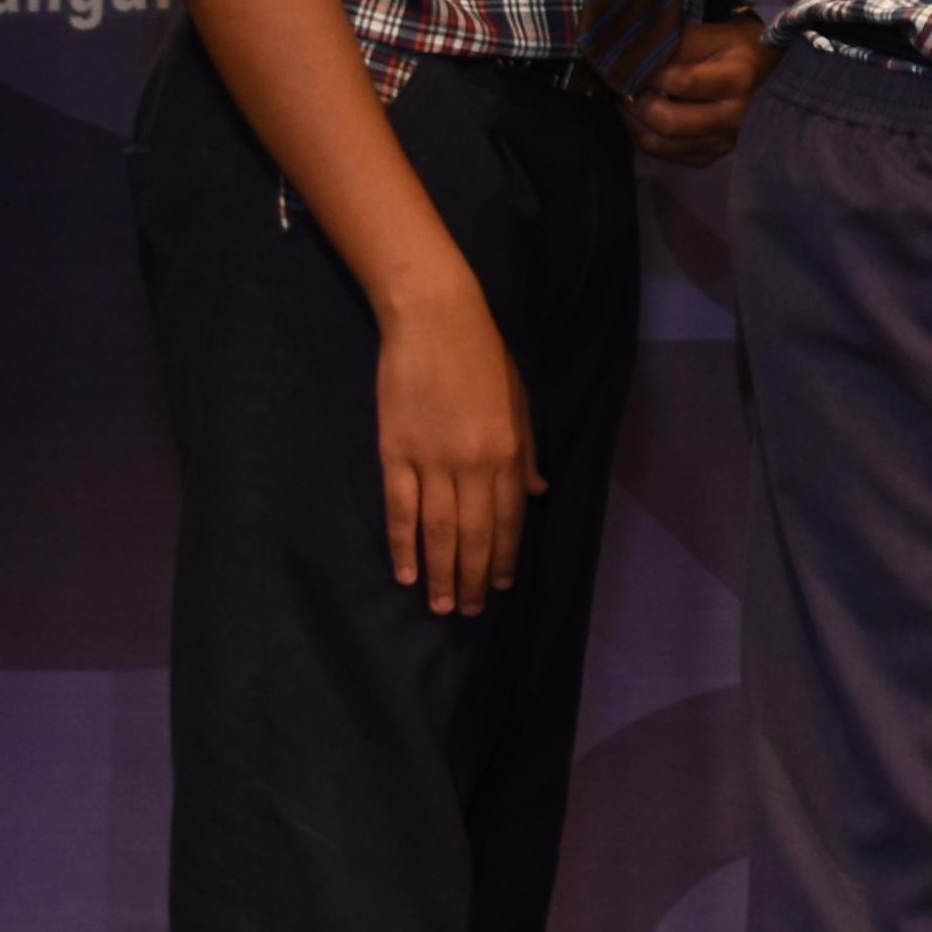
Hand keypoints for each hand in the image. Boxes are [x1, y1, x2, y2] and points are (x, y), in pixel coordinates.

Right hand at [373, 272, 544, 614]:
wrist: (435, 320)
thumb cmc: (483, 356)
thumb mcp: (519, 400)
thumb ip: (527, 450)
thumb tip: (536, 493)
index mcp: (508, 451)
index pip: (510, 520)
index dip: (507, 557)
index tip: (503, 587)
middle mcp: (474, 464)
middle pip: (476, 535)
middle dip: (476, 578)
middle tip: (472, 611)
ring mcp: (432, 461)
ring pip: (439, 532)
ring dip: (443, 574)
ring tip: (444, 606)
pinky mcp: (396, 453)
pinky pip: (401, 510)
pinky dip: (403, 547)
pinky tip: (407, 574)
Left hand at [623, 23, 772, 168]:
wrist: (765, 73)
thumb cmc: (734, 47)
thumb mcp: (713, 33)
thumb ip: (677, 42)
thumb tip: (634, 52)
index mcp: (738, 79)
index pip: (682, 82)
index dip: (649, 74)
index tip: (631, 63)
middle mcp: (735, 117)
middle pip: (670, 122)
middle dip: (635, 104)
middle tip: (621, 86)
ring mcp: (724, 142)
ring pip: (661, 144)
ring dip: (633, 123)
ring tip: (626, 100)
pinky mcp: (712, 156)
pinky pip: (666, 156)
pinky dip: (644, 137)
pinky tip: (640, 118)